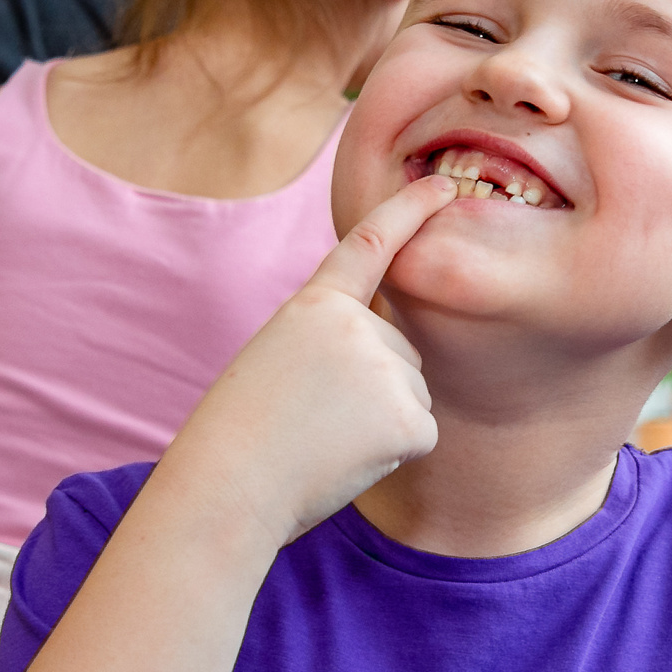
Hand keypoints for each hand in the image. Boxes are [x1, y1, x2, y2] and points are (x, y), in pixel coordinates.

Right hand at [156, 174, 455, 546]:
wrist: (229, 485)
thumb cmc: (240, 433)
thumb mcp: (277, 357)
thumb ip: (332, 341)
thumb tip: (390, 361)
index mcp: (315, 304)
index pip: (371, 244)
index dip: (409, 211)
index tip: (442, 186)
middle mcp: (358, 326)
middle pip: (401, 350)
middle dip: (376, 386)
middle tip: (315, 417)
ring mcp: (388, 370)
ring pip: (412, 394)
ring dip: (380, 422)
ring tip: (322, 439)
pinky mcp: (409, 419)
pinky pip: (420, 435)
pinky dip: (391, 454)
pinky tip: (346, 460)